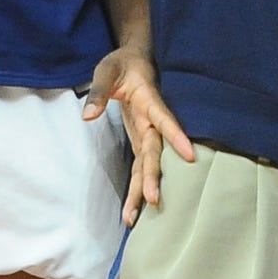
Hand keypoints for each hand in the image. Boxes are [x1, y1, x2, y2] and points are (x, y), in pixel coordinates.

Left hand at [84, 45, 196, 224]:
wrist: (134, 60)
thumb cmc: (122, 63)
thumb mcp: (106, 70)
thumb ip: (99, 92)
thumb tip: (88, 116)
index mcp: (149, 100)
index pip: (165, 119)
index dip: (177, 135)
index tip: (190, 155)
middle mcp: (152, 120)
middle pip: (155, 151)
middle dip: (153, 176)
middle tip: (153, 200)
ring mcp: (147, 133)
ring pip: (148, 164)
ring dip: (142, 190)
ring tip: (132, 218)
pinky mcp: (141, 140)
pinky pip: (141, 166)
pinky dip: (136, 186)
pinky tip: (134, 208)